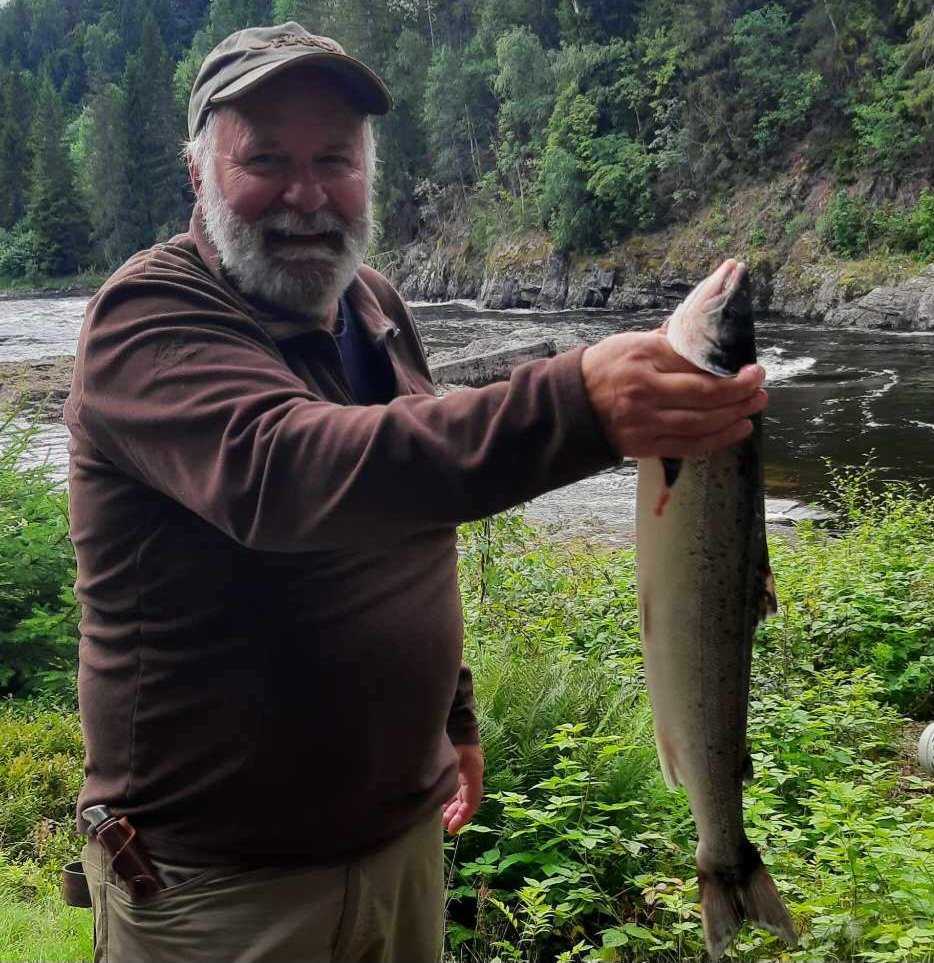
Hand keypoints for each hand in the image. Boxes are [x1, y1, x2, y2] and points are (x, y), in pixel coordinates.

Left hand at [442, 744, 483, 834]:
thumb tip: (435, 801)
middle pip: (467, 799)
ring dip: (452, 805)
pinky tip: (439, 798)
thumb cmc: (454, 736)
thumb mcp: (450, 760)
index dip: (462, 818)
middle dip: (456, 814)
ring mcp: (466, 767)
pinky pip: (457, 783)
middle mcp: (472, 772)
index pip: (472, 802)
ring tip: (441, 816)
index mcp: (473, 773)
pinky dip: (450, 793)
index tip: (451, 829)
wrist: (457, 715)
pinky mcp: (460, 762)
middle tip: (444, 825)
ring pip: (462, 792)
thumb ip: (446, 779)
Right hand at [581, 330, 766, 459]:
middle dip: (739, 392)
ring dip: (734, 416)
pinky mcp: (645, 445)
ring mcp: (644, 421)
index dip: (728, 369)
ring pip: (700, 422)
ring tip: (755, 407)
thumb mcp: (630, 342)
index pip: (694, 362)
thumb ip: (667, 342)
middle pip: (703, 394)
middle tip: (760, 386)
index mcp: (642, 357)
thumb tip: (704, 337)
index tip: (751, 368)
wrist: (570, 406)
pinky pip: (688, 445)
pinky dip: (717, 439)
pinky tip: (737, 430)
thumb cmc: (603, 369)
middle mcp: (644, 390)